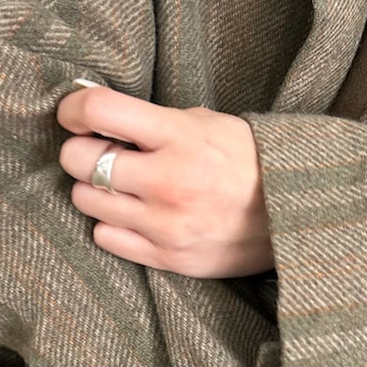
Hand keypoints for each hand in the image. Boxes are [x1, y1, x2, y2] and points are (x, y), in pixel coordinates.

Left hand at [56, 83, 274, 277]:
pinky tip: (134, 215)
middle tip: (102, 152)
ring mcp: (164, 224)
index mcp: (180, 136)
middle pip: (78, 160)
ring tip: (123, 186)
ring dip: (96, 189)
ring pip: (85, 200)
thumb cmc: (246, 161)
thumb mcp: (206, 123)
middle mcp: (167, 180)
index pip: (98, 111)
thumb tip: (94, 117)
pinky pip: (105, 238)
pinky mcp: (167, 257)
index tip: (76, 115)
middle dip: (82, 151)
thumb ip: (152, 121)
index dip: (74, 109)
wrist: (292, 214)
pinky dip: (111, 224)